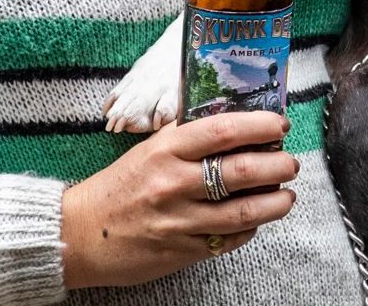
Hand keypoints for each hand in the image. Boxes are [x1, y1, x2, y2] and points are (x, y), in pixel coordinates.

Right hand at [61, 111, 297, 288]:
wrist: (78, 235)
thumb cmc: (117, 187)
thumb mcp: (148, 150)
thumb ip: (184, 135)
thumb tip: (228, 116)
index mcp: (165, 151)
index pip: (223, 130)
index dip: (259, 125)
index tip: (279, 125)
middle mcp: (174, 183)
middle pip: (241, 171)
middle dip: (277, 165)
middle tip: (290, 163)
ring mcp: (179, 220)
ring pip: (243, 211)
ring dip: (275, 202)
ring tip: (287, 195)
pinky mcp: (182, 251)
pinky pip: (228, 240)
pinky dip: (250, 229)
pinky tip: (257, 220)